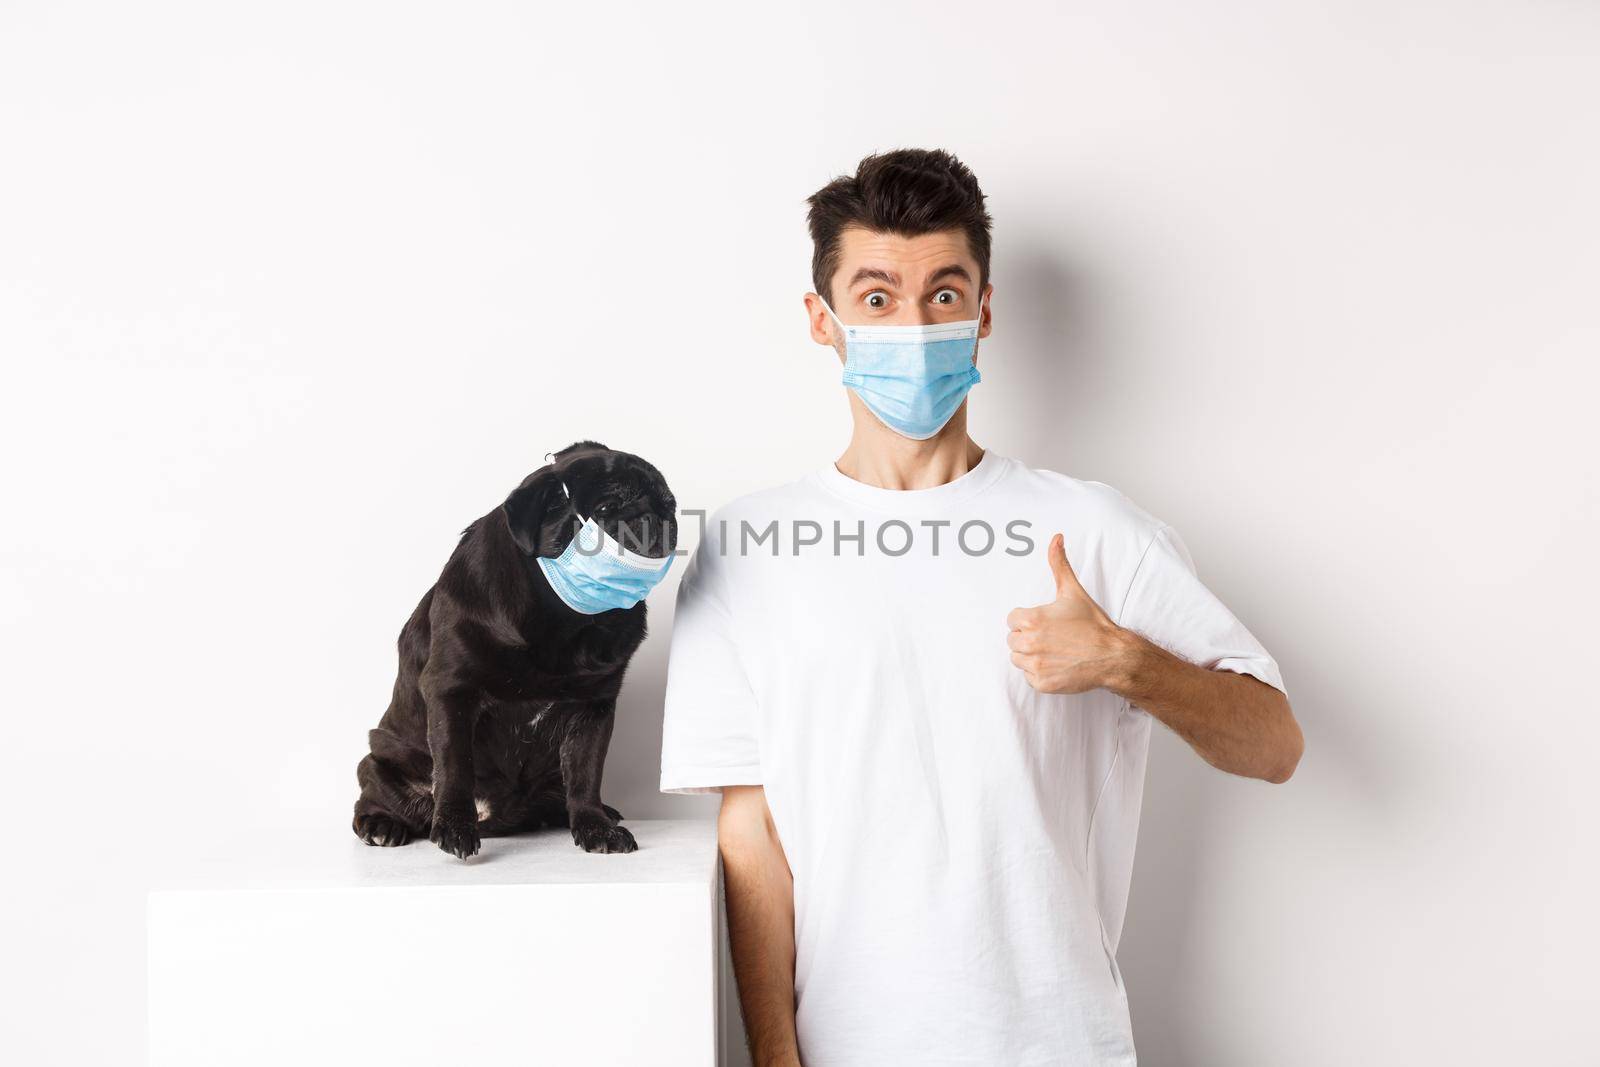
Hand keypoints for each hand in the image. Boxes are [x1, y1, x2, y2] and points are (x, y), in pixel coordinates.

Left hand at [1006, 532, 1132, 694]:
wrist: (1113, 655)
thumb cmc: (1092, 623)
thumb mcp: (1073, 591)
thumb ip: (1059, 564)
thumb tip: (1056, 538)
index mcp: (1031, 619)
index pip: (1012, 620)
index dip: (1028, 620)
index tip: (1046, 623)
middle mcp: (1029, 643)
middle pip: (1013, 640)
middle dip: (1028, 638)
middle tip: (1053, 637)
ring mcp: (1035, 665)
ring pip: (1018, 659)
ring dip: (1031, 656)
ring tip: (1055, 651)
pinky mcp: (1042, 683)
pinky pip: (1029, 678)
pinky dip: (1041, 673)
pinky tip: (1058, 665)